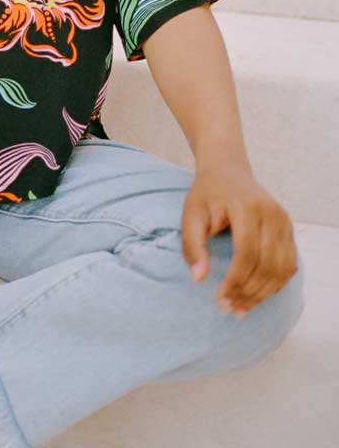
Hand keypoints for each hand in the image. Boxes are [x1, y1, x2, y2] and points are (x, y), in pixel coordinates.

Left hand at [181, 161, 298, 318]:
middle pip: (266, 265)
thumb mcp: (191, 214)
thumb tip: (198, 279)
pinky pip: (288, 265)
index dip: (235, 282)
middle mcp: (272, 214)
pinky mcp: (289, 229)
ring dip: (263, 294)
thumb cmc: (207, 194)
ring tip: (242, 308)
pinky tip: (257, 295)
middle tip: (229, 309)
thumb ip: (192, 245)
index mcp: (247, 207)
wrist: (227, 171)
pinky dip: (275, 284)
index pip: (247, 254)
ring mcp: (284, 221)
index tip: (220, 301)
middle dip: (248, 292)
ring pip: (281, 269)